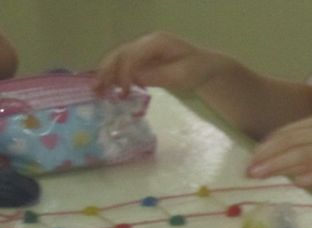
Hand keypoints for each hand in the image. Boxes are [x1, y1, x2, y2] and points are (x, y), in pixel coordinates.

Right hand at [94, 32, 228, 95]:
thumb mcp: (182, 75)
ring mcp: (142, 50)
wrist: (205, 66)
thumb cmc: (197, 70)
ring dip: (106, 74)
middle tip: (96, 90)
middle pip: (120, 54)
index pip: (132, 55)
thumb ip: (159, 76)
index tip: (122, 92)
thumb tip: (134, 78)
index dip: (124, 73)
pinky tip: (108, 89)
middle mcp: (145, 43)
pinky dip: (115, 77)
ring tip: (97, 91)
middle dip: (106, 71)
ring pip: (118, 59)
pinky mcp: (142, 59)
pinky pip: (124, 66)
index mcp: (156, 42)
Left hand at [246, 115, 311, 197]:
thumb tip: (272, 161)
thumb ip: (301, 153)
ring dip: (278, 166)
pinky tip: (294, 183)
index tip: (249, 160)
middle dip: (266, 156)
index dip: (265, 146)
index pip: (286, 133)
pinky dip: (308, 177)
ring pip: (302, 156)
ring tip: (261, 176)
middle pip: (290, 143)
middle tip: (248, 170)